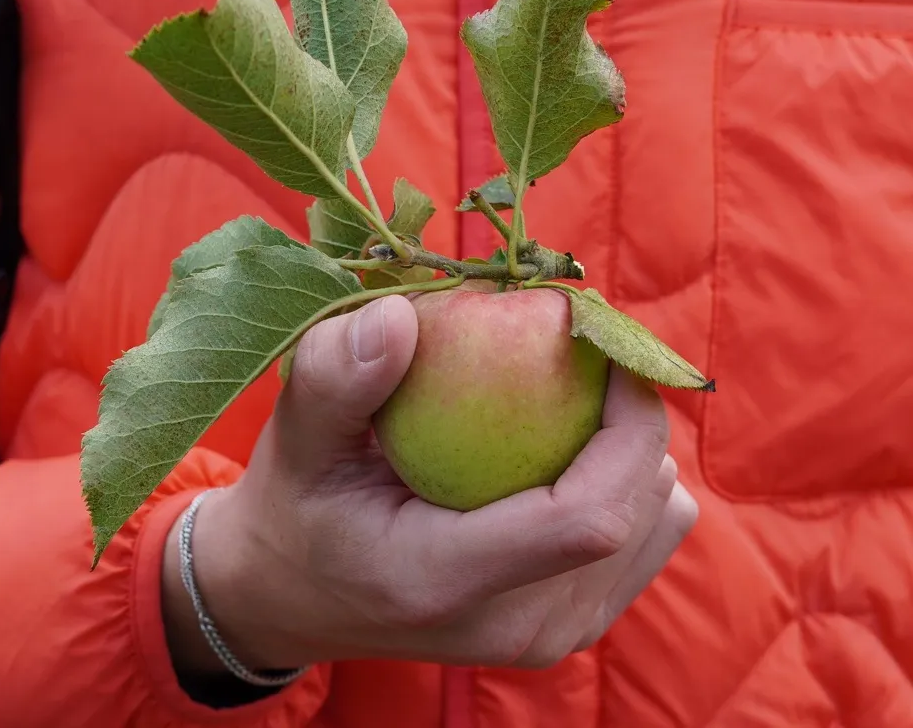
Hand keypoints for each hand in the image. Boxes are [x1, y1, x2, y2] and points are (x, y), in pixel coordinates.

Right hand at [162, 294, 698, 680]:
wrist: (294, 597)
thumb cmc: (295, 506)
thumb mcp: (292, 439)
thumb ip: (334, 377)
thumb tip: (399, 315)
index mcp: (445, 581)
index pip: (589, 516)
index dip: (624, 419)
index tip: (592, 335)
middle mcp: (516, 628)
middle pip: (639, 507)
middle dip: (630, 410)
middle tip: (576, 340)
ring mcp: (551, 636)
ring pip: (659, 517)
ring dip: (631, 440)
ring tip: (567, 389)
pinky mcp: (572, 626)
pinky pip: (649, 533)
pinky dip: (627, 472)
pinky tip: (569, 439)